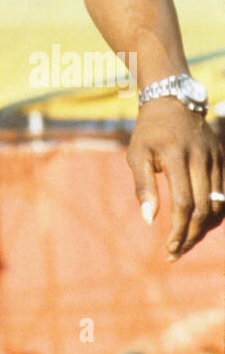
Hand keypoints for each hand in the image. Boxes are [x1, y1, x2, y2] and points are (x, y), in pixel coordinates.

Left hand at [128, 97, 223, 257]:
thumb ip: (143, 186)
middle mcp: (200, 157)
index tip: (167, 248)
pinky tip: (198, 226)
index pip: (184, 202)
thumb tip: (149, 220)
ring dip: (203, 229)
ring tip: (185, 243)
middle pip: (204, 208)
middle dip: (190, 235)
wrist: (173, 101)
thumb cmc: (149, 132)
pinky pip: (223, 195)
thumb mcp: (137, 154)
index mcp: (176, 155)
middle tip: (175, 252)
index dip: (178, 229)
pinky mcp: (222, 160)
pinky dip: (213, 215)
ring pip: (217, 205)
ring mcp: (215, 158)